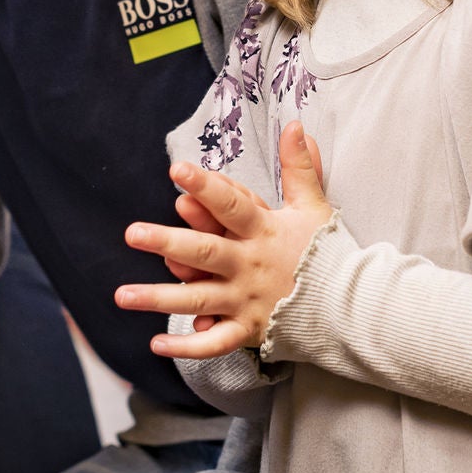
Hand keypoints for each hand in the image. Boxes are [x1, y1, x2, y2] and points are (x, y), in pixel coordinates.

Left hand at [115, 122, 331, 358]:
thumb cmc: (325, 251)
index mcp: (262, 231)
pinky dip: (187, 348)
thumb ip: (299, 166)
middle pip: (204, 253)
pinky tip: (155, 343)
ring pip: (198, 299)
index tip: (177, 170)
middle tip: (131, 233)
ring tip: (121, 294)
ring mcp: (245, 301)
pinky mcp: (248, 330)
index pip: (231, 205)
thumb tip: (296, 124)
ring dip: (158, 298)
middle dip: (167, 243)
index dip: (206, 187)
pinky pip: (214, 343)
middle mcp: (249, 266)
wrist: (350, 306)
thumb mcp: (313, 205)